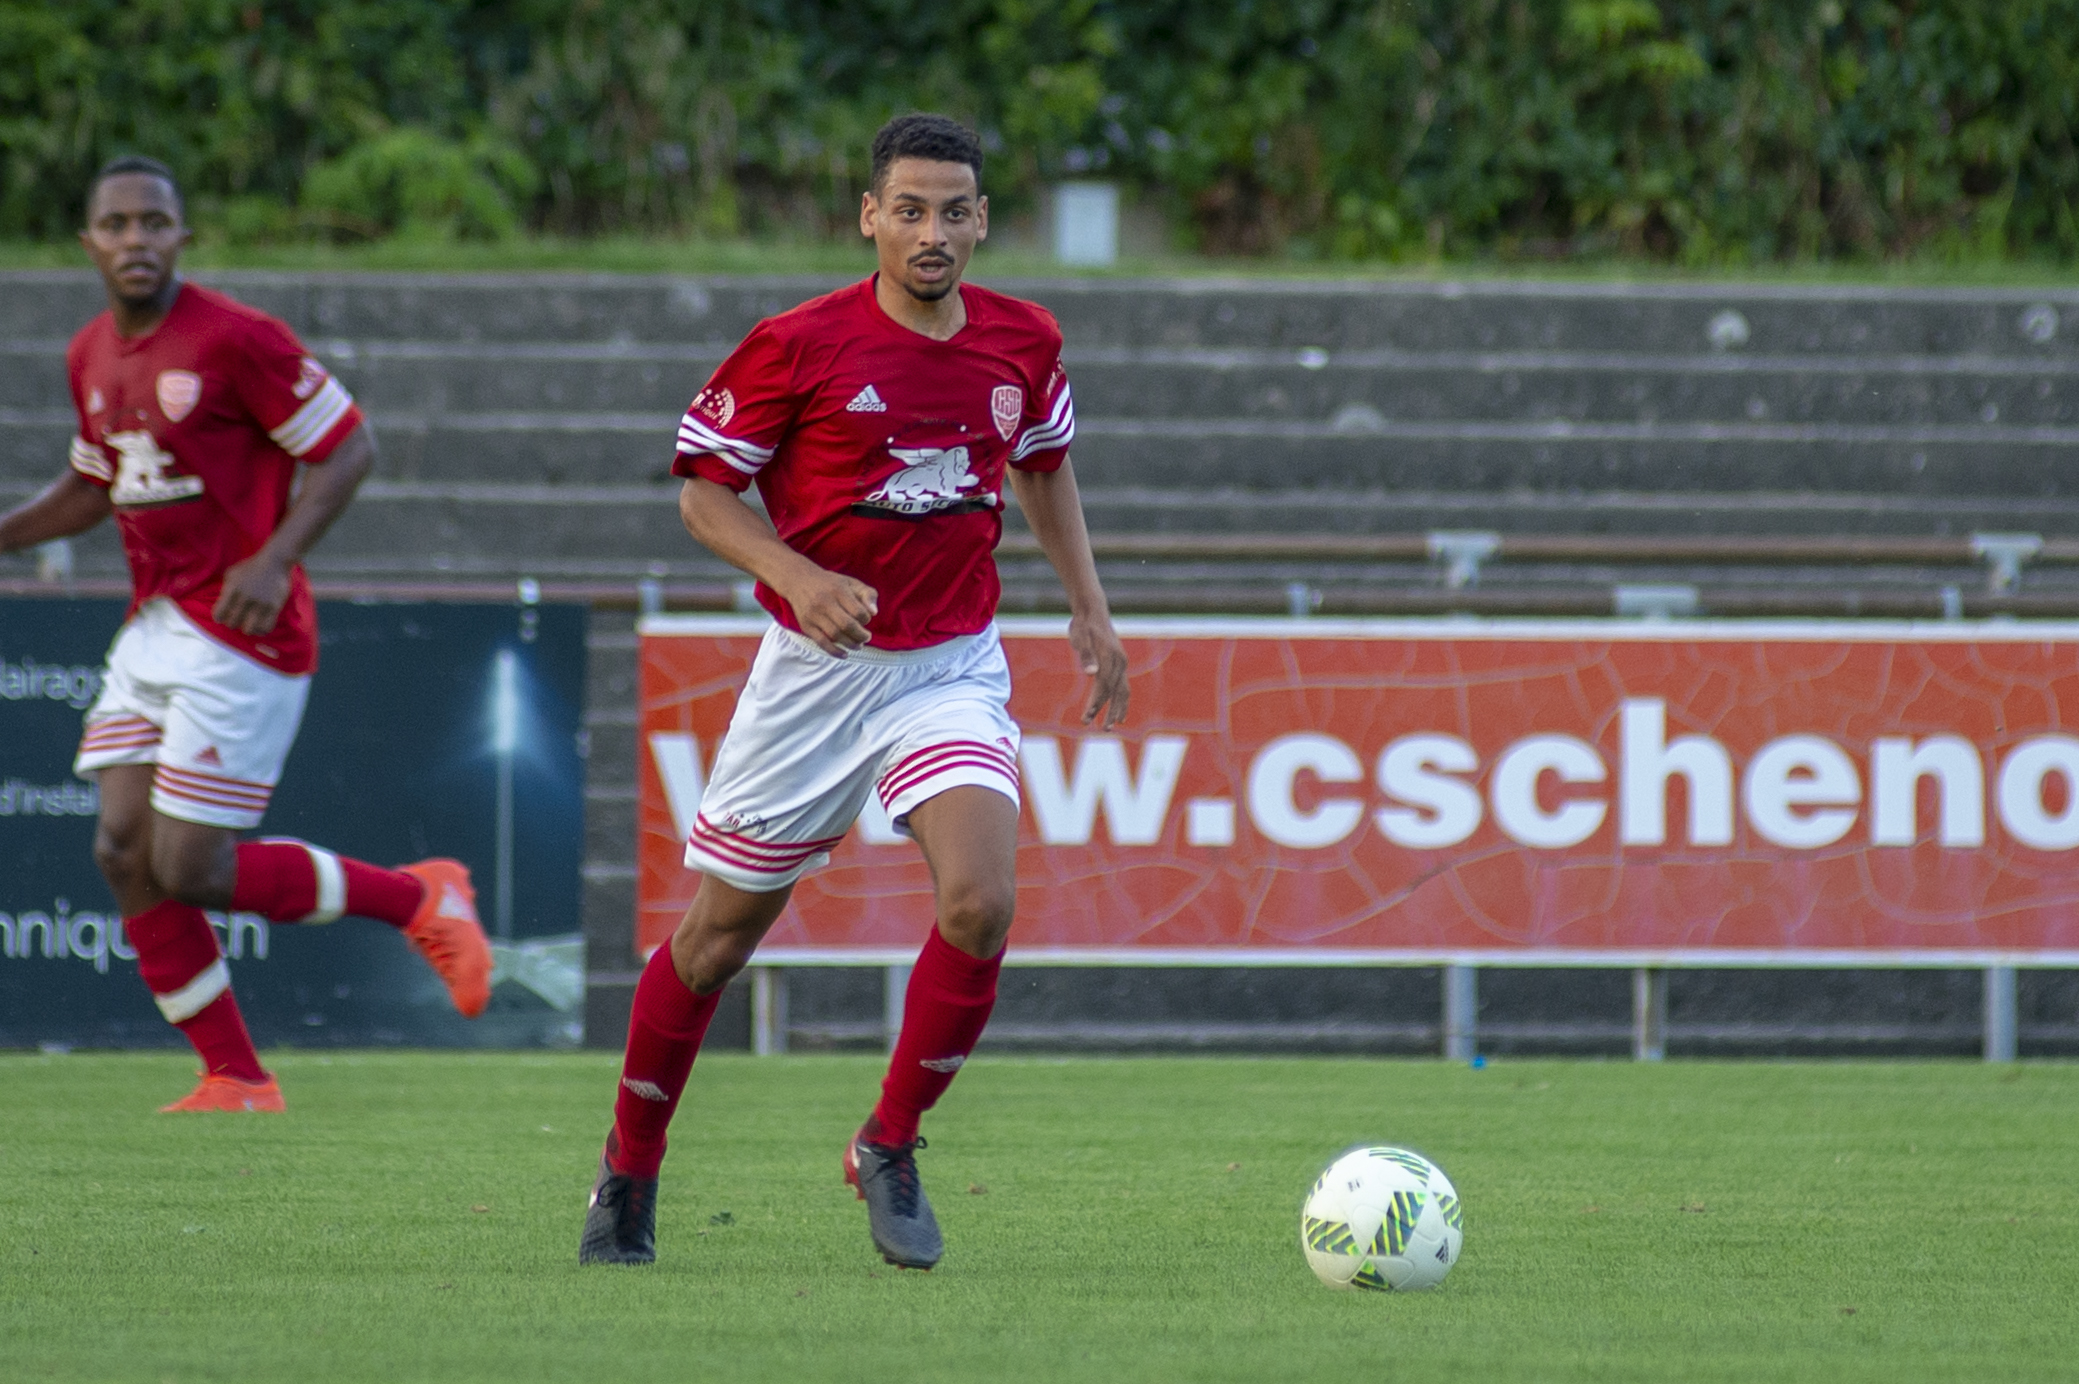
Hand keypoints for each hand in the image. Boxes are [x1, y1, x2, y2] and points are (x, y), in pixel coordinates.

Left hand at [212, 550, 292, 634]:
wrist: (274, 561)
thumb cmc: (250, 567)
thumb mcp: (232, 573)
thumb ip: (225, 589)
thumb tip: (222, 604)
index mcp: (232, 590)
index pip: (218, 614)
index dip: (219, 618)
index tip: (223, 616)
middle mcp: (244, 598)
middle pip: (232, 623)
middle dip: (233, 623)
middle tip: (237, 620)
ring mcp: (260, 604)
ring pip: (249, 630)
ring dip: (247, 629)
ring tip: (249, 625)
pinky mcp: (274, 607)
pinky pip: (266, 627)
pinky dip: (262, 630)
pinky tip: (261, 626)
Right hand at [782, 567, 877, 656]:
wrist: (799, 581)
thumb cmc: (831, 584)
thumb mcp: (851, 582)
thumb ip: (868, 594)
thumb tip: (874, 613)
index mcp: (838, 590)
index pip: (858, 611)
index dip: (866, 619)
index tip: (866, 619)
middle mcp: (824, 602)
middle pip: (847, 625)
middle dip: (861, 635)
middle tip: (866, 637)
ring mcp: (814, 615)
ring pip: (835, 635)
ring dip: (850, 644)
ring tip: (858, 645)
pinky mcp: (806, 625)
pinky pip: (821, 642)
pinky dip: (834, 651)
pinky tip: (845, 654)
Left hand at [1069, 610, 1128, 727]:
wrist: (1092, 611)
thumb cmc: (1083, 625)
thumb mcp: (1079, 638)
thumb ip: (1085, 655)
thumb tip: (1091, 673)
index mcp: (1110, 658)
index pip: (1103, 687)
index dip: (1096, 703)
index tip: (1086, 718)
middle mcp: (1120, 662)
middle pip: (1116, 693)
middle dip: (1110, 712)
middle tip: (1103, 730)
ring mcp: (1121, 663)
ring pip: (1123, 692)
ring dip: (1118, 710)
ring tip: (1110, 726)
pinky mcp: (1119, 664)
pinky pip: (1123, 686)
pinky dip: (1121, 701)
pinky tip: (1118, 713)